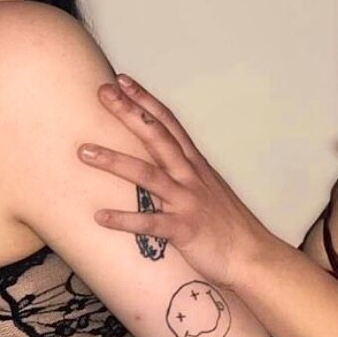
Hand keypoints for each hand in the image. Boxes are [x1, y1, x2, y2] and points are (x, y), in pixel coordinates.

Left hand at [78, 74, 270, 289]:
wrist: (252, 255)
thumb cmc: (226, 224)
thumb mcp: (207, 188)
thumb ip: (184, 172)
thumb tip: (161, 161)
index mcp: (194, 164)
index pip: (167, 123)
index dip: (145, 100)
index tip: (122, 80)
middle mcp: (190, 176)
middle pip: (156, 137)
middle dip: (129, 113)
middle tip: (102, 92)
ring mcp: (188, 201)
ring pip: (148, 175)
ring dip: (115, 161)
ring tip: (85, 152)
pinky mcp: (185, 229)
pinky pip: (150, 223)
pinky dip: (125, 219)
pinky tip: (100, 216)